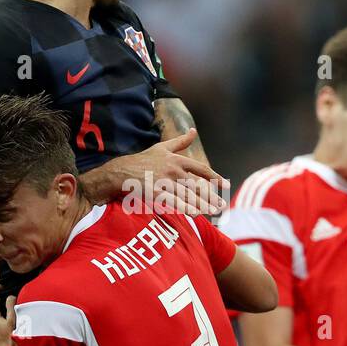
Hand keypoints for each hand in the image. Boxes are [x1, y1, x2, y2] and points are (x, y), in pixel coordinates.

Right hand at [95, 129, 229, 215]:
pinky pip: (174, 203)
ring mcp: (165, 182)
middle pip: (197, 186)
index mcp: (177, 160)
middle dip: (211, 196)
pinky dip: (186, 208)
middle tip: (222, 205)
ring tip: (213, 211)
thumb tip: (193, 131)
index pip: (201, 169)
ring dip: (202, 205)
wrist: (121, 172)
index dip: (214, 177)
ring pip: (188, 196)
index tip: (225, 184)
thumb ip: (180, 141)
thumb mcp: (162, 147)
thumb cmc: (142, 160)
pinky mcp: (156, 193)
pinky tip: (195, 214)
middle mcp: (173, 170)